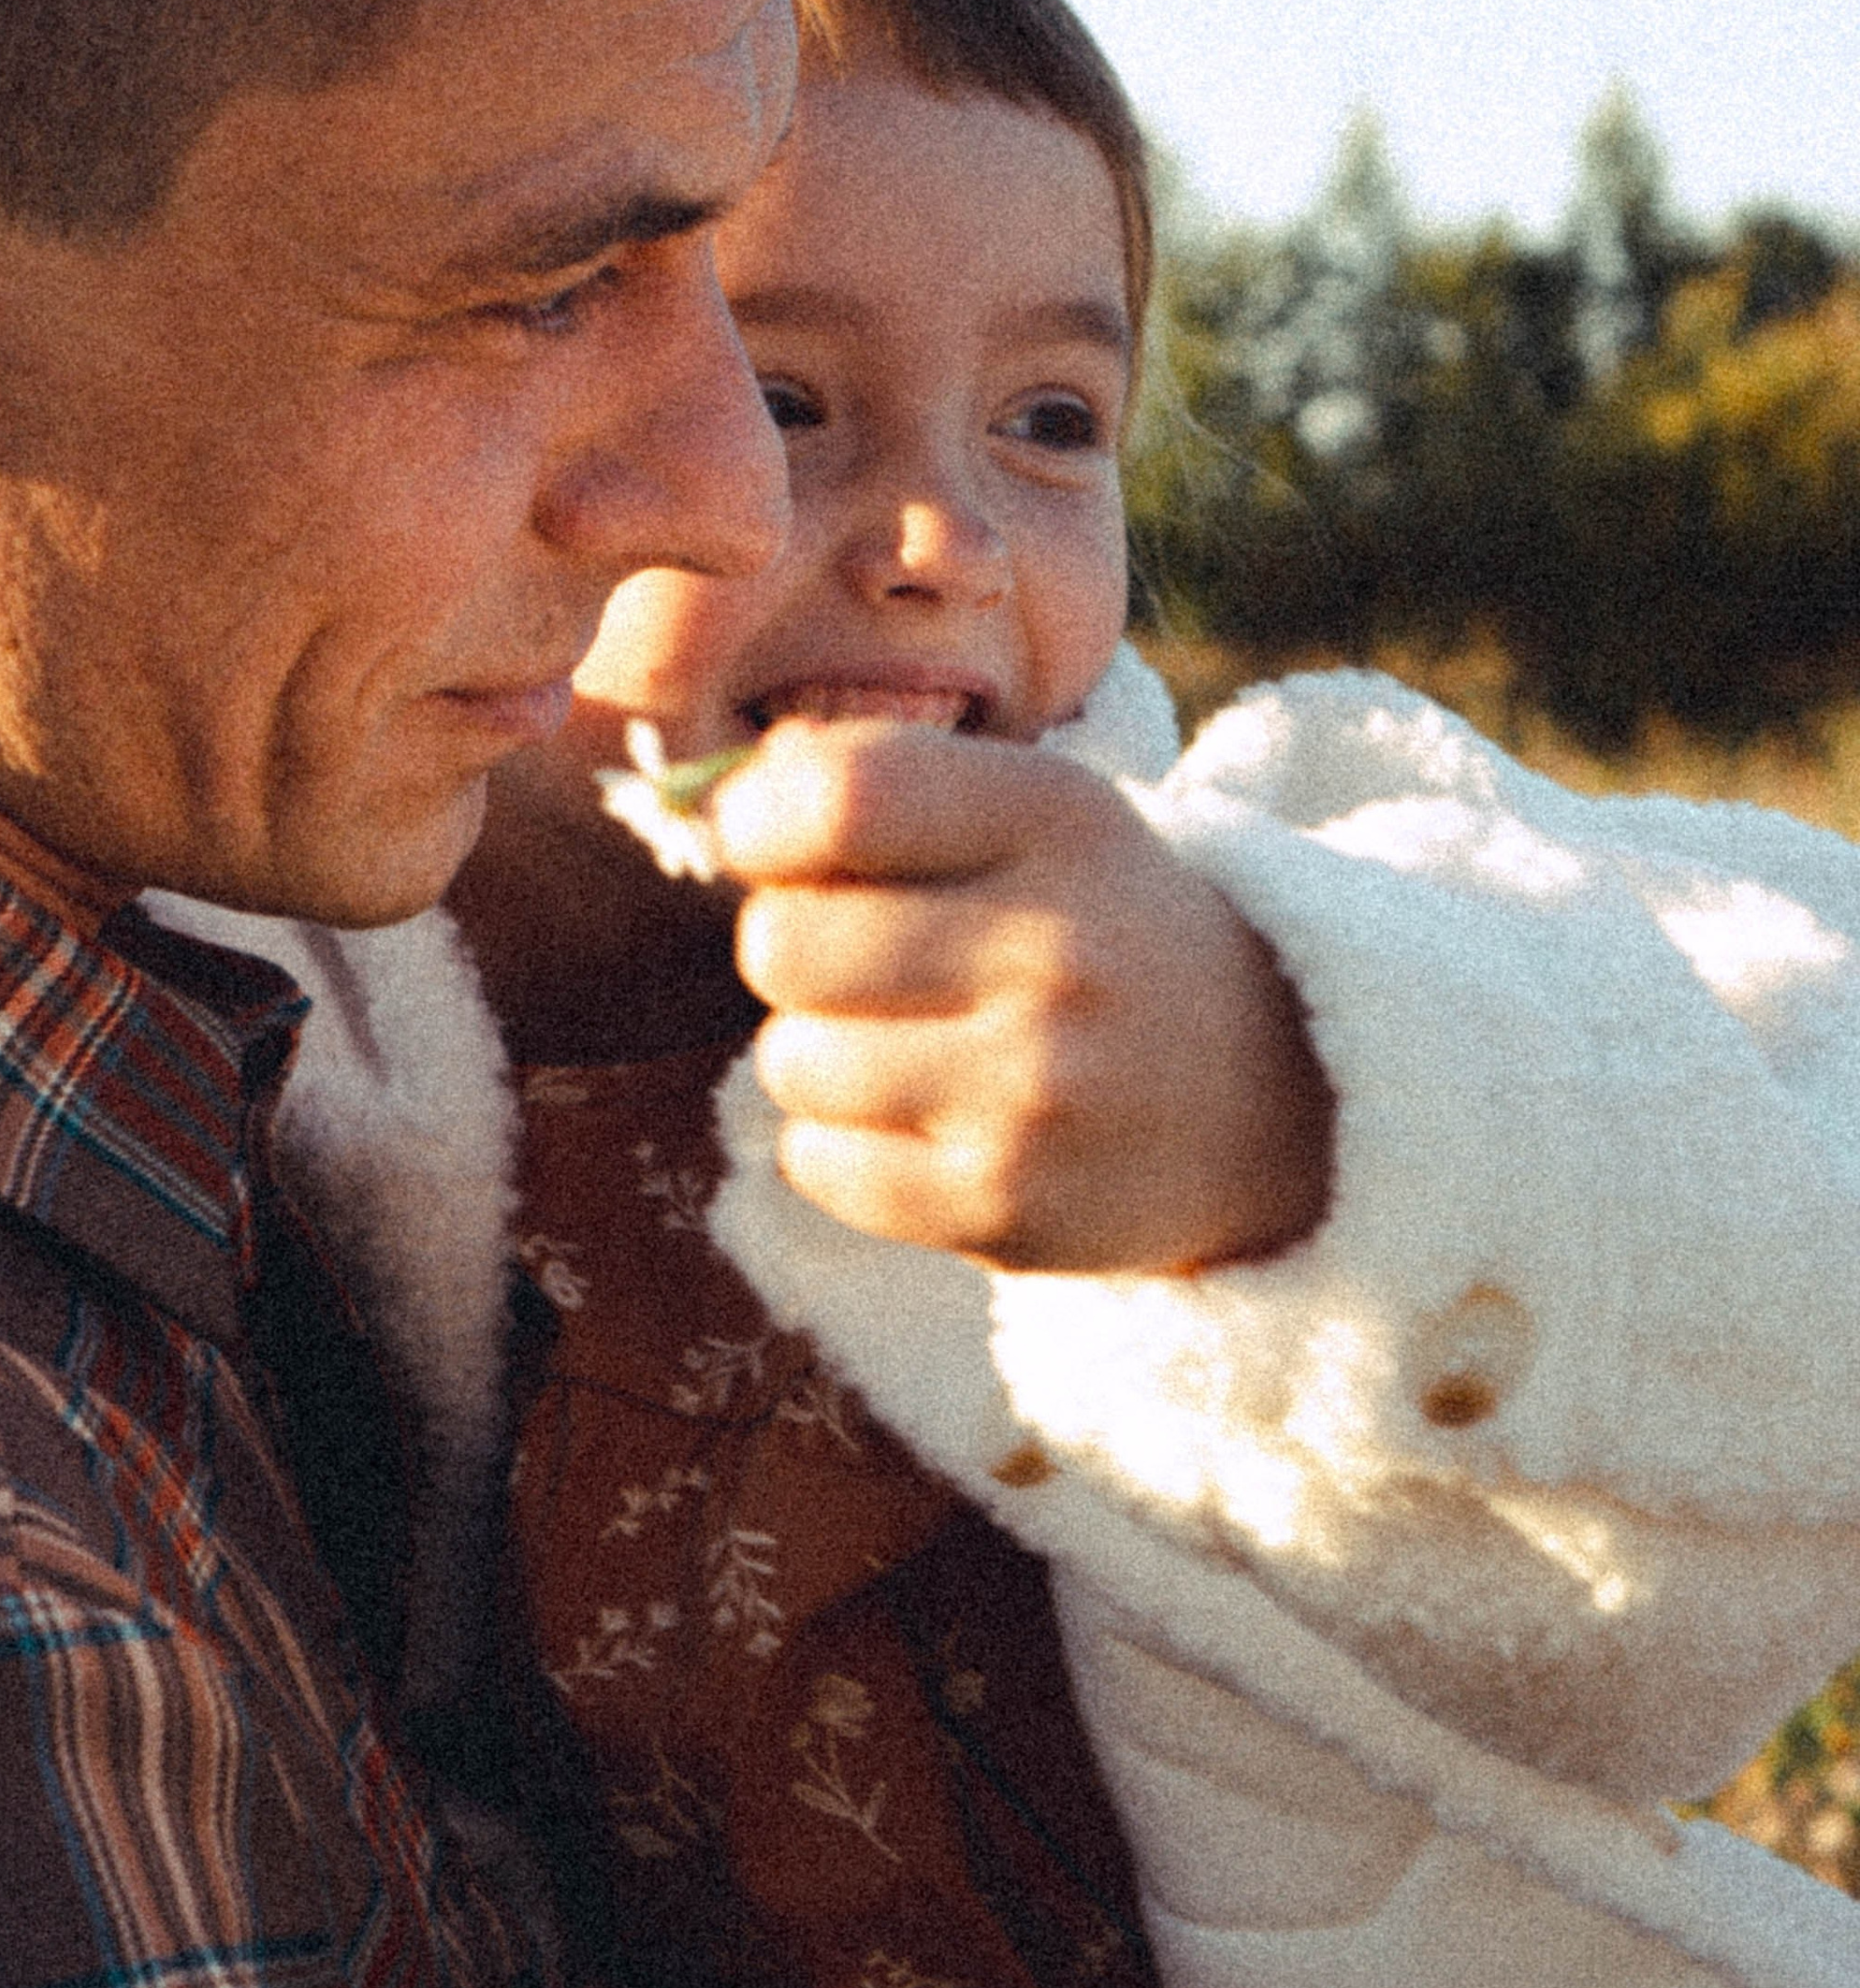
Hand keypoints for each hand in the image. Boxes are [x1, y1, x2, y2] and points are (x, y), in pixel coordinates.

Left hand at [714, 720, 1334, 1274]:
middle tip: (865, 961)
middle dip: (792, 950)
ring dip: (818, 1054)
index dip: (760, 823)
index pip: (843, 799)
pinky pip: (816, 1164)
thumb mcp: (1034, 814)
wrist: (1280, 1091)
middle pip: (782, 944)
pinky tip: (923, 1122)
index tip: (770, 847)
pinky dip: (839, 1147)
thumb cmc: (1099, 927)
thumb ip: (876, 778)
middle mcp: (1056, 951)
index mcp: (1059, 820)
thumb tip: (708, 802)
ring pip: (789, 1062)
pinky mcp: (1008, 1209)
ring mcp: (1034, 1093)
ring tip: (913, 1047)